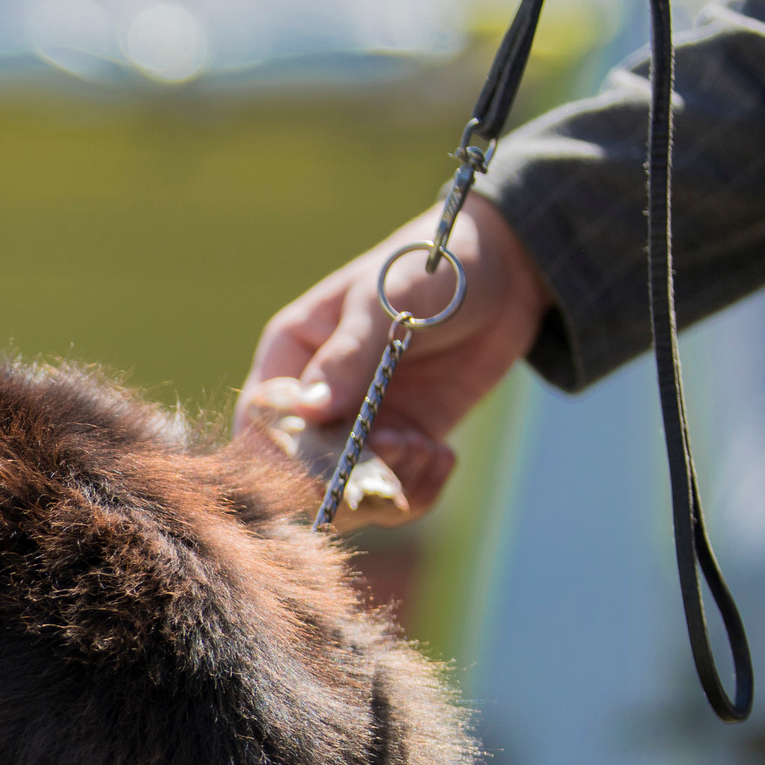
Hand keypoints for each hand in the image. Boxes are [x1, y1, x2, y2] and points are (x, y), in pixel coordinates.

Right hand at [236, 198, 550, 521]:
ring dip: (388, 485)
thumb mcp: (386, 302)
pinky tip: (443, 455)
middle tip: (396, 450)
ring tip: (428, 450)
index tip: (332, 455)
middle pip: (296, 471)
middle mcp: (315, 399)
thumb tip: (308, 411)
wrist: (505, 273)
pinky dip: (418, 490)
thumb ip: (348, 357)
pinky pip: (394, 494)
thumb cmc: (431, 269)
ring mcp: (358, 427)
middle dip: (344, 478)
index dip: (284, 452)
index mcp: (290, 356)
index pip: (260, 421)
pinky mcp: (401, 443)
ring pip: (345, 494)